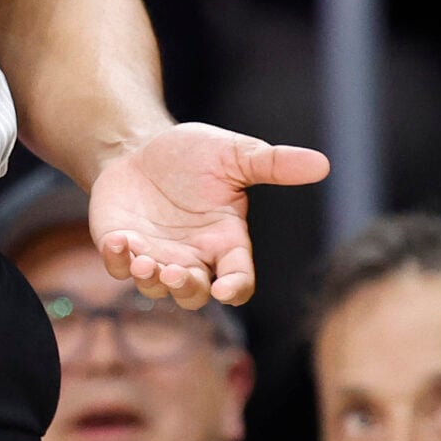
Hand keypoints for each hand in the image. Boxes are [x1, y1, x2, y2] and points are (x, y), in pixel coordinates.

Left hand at [90, 122, 330, 307]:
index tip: (225, 290)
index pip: (238, 278)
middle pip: (195, 295)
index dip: (234, 288)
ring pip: (157, 289)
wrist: (138, 146)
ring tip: (144, 259)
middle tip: (175, 271)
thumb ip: (273, 164)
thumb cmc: (190, 153)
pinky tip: (118, 240)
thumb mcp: (233, 154)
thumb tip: (323, 163)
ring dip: (150, 281)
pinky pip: (119, 269)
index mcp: (224, 240)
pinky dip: (118, 260)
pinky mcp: (122, 250)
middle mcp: (192, 257)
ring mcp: (156, 257)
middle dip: (185, 289)